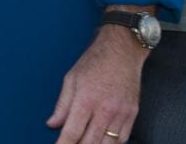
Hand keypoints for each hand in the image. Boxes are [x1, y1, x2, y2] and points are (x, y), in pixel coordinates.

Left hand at [47, 21, 149, 142]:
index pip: (72, 132)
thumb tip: (52, 124)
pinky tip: (103, 142)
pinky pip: (123, 139)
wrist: (122, 50)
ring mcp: (121, 113)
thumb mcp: (71, 79)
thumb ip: (62, 105)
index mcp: (86, 99)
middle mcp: (105, 109)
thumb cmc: (94, 61)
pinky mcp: (132, 114)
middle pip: (90, 142)